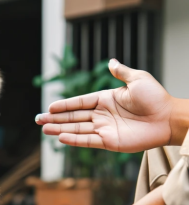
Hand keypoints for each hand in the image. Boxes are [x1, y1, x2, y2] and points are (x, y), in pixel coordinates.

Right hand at [35, 59, 187, 151]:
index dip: (64, 105)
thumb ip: (121, 72)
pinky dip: (74, 140)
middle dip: (55, 119)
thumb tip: (110, 62)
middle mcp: (102, 115)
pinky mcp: (108, 142)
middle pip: (73, 117)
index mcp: (105, 100)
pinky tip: (61, 137)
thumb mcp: (138, 79)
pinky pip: (87, 141)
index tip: (50, 107)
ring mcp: (104, 129)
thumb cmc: (155, 98)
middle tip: (38, 120)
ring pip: (76, 129)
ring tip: (45, 129)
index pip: (79, 102)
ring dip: (60, 129)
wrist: (167, 118)